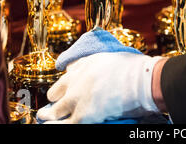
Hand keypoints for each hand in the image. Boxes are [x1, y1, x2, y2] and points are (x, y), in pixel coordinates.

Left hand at [37, 52, 163, 123]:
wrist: (140, 79)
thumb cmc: (132, 69)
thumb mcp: (107, 59)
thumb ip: (92, 66)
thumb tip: (84, 71)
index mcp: (82, 66)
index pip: (63, 79)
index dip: (61, 89)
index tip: (61, 94)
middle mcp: (75, 80)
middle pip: (54, 94)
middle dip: (54, 101)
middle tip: (52, 108)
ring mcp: (77, 98)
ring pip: (55, 111)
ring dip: (50, 116)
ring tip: (45, 118)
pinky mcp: (84, 114)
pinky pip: (65, 124)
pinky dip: (58, 125)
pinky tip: (51, 126)